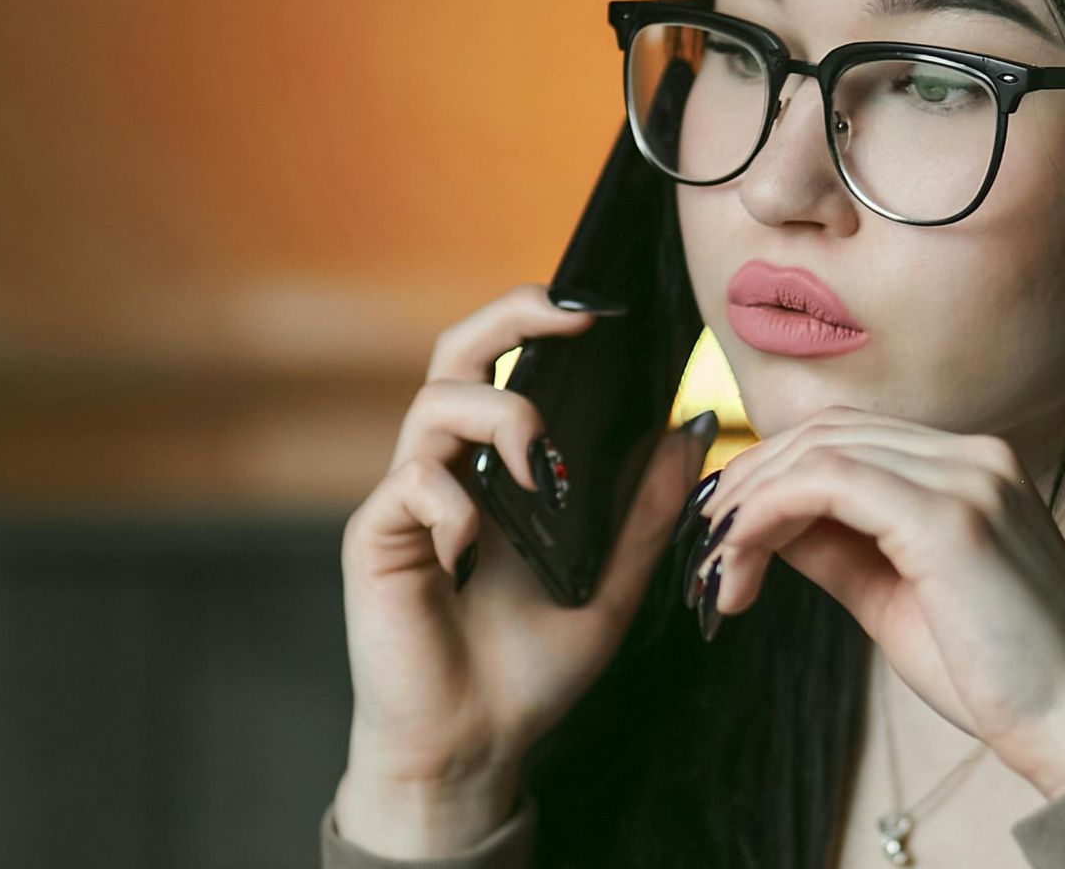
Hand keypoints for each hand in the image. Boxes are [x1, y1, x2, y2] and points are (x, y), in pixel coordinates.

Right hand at [336, 283, 716, 855]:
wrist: (474, 748)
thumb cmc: (529, 669)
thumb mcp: (611, 584)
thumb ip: (645, 511)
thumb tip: (687, 430)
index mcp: (500, 469)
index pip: (509, 367)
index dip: (542, 325)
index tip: (604, 316)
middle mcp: (450, 469)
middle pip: (458, 354)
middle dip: (510, 318)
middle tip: (570, 320)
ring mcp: (409, 500)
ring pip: (436, 404)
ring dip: (500, 418)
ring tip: (540, 471)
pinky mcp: (377, 539)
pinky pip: (410, 484)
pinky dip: (452, 504)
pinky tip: (474, 551)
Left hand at [687, 405, 1064, 797]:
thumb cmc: (1001, 676)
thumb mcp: (897, 598)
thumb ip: (837, 549)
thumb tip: (765, 525)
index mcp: (973, 468)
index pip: (847, 438)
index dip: (772, 474)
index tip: (725, 532)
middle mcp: (975, 456)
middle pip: (825, 434)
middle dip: (749, 485)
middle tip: (705, 549)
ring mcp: (968, 478)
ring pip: (819, 451)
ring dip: (749, 505)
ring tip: (718, 569)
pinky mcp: (951, 517)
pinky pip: (828, 483)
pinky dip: (768, 514)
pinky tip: (742, 560)